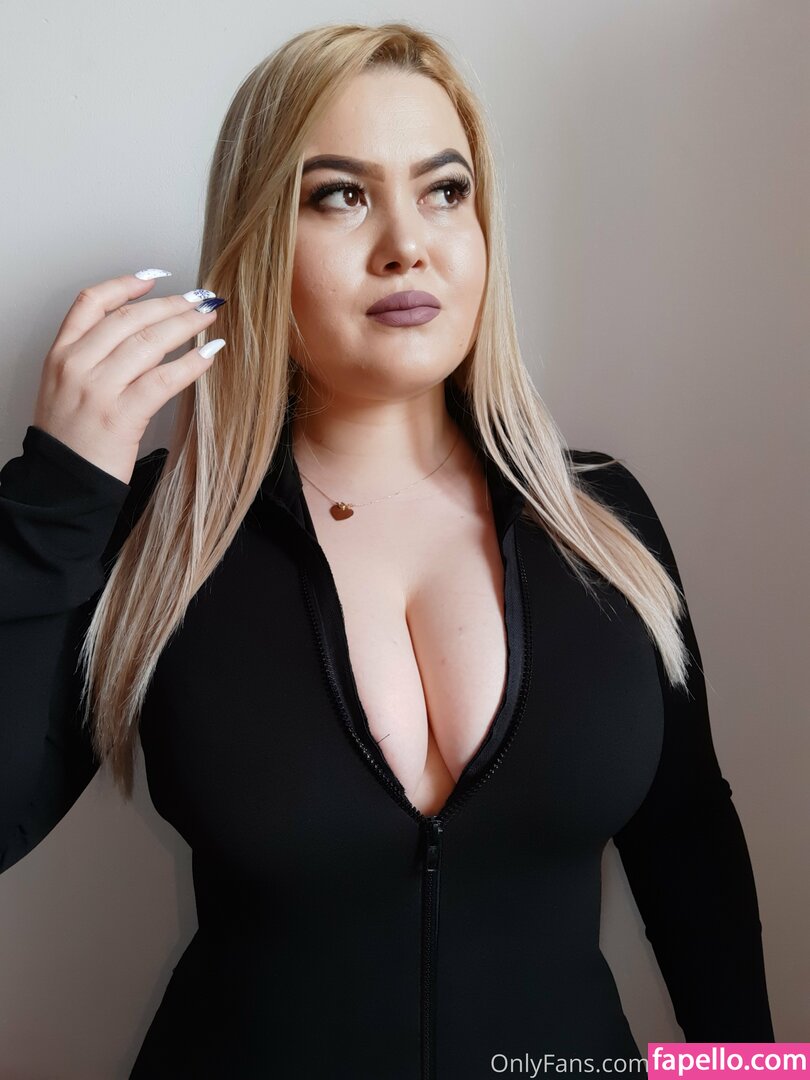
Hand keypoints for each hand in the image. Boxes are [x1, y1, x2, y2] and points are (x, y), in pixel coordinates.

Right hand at [32, 270, 225, 483]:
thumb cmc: (70, 439)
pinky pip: (163, 380)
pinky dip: (191, 364)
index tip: (157, 277)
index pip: (91, 302)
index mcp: (60, 354)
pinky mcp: (120, 416)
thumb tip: (141, 334)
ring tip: (209, 317)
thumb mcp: (65, 387)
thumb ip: (93, 358)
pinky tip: (209, 355)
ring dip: (186, 325)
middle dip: (171, 304)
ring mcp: (97, 389)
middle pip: (130, 318)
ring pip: (148, 343)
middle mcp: (76, 365)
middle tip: (200, 297)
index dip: (126, 283)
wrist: (61, 484)